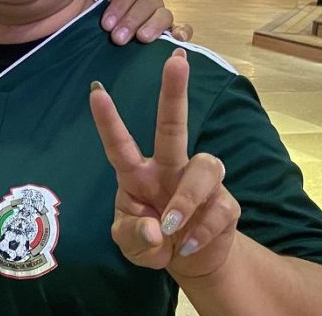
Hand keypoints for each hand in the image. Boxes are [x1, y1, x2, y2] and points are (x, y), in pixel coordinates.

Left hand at [89, 0, 190, 43]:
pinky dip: (183, 31)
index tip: (106, 24)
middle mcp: (148, 1)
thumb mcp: (94, 8)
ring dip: (153, 26)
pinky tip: (177, 39)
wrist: (106, 42)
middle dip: (131, 20)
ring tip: (142, 38)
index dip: (118, 6)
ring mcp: (162, 16)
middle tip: (118, 38)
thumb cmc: (103, 25)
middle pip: (146, 3)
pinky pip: (183, 28)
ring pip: (164, 14)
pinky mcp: (173, 32)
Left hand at [89, 50, 237, 278]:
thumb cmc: (153, 240)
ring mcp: (200, 182)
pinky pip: (218, 208)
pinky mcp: (225, 202)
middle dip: (174, 93)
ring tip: (172, 225)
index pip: (120, 145)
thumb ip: (134, 236)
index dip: (108, 120)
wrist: (191, 261)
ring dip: (186, 199)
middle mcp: (169, 168)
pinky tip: (189, 245)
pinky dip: (201, 231)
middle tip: (177, 61)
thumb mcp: (131, 244)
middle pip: (173, 125)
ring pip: (203, 166)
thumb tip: (154, 227)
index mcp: (138, 174)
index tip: (95, 90)